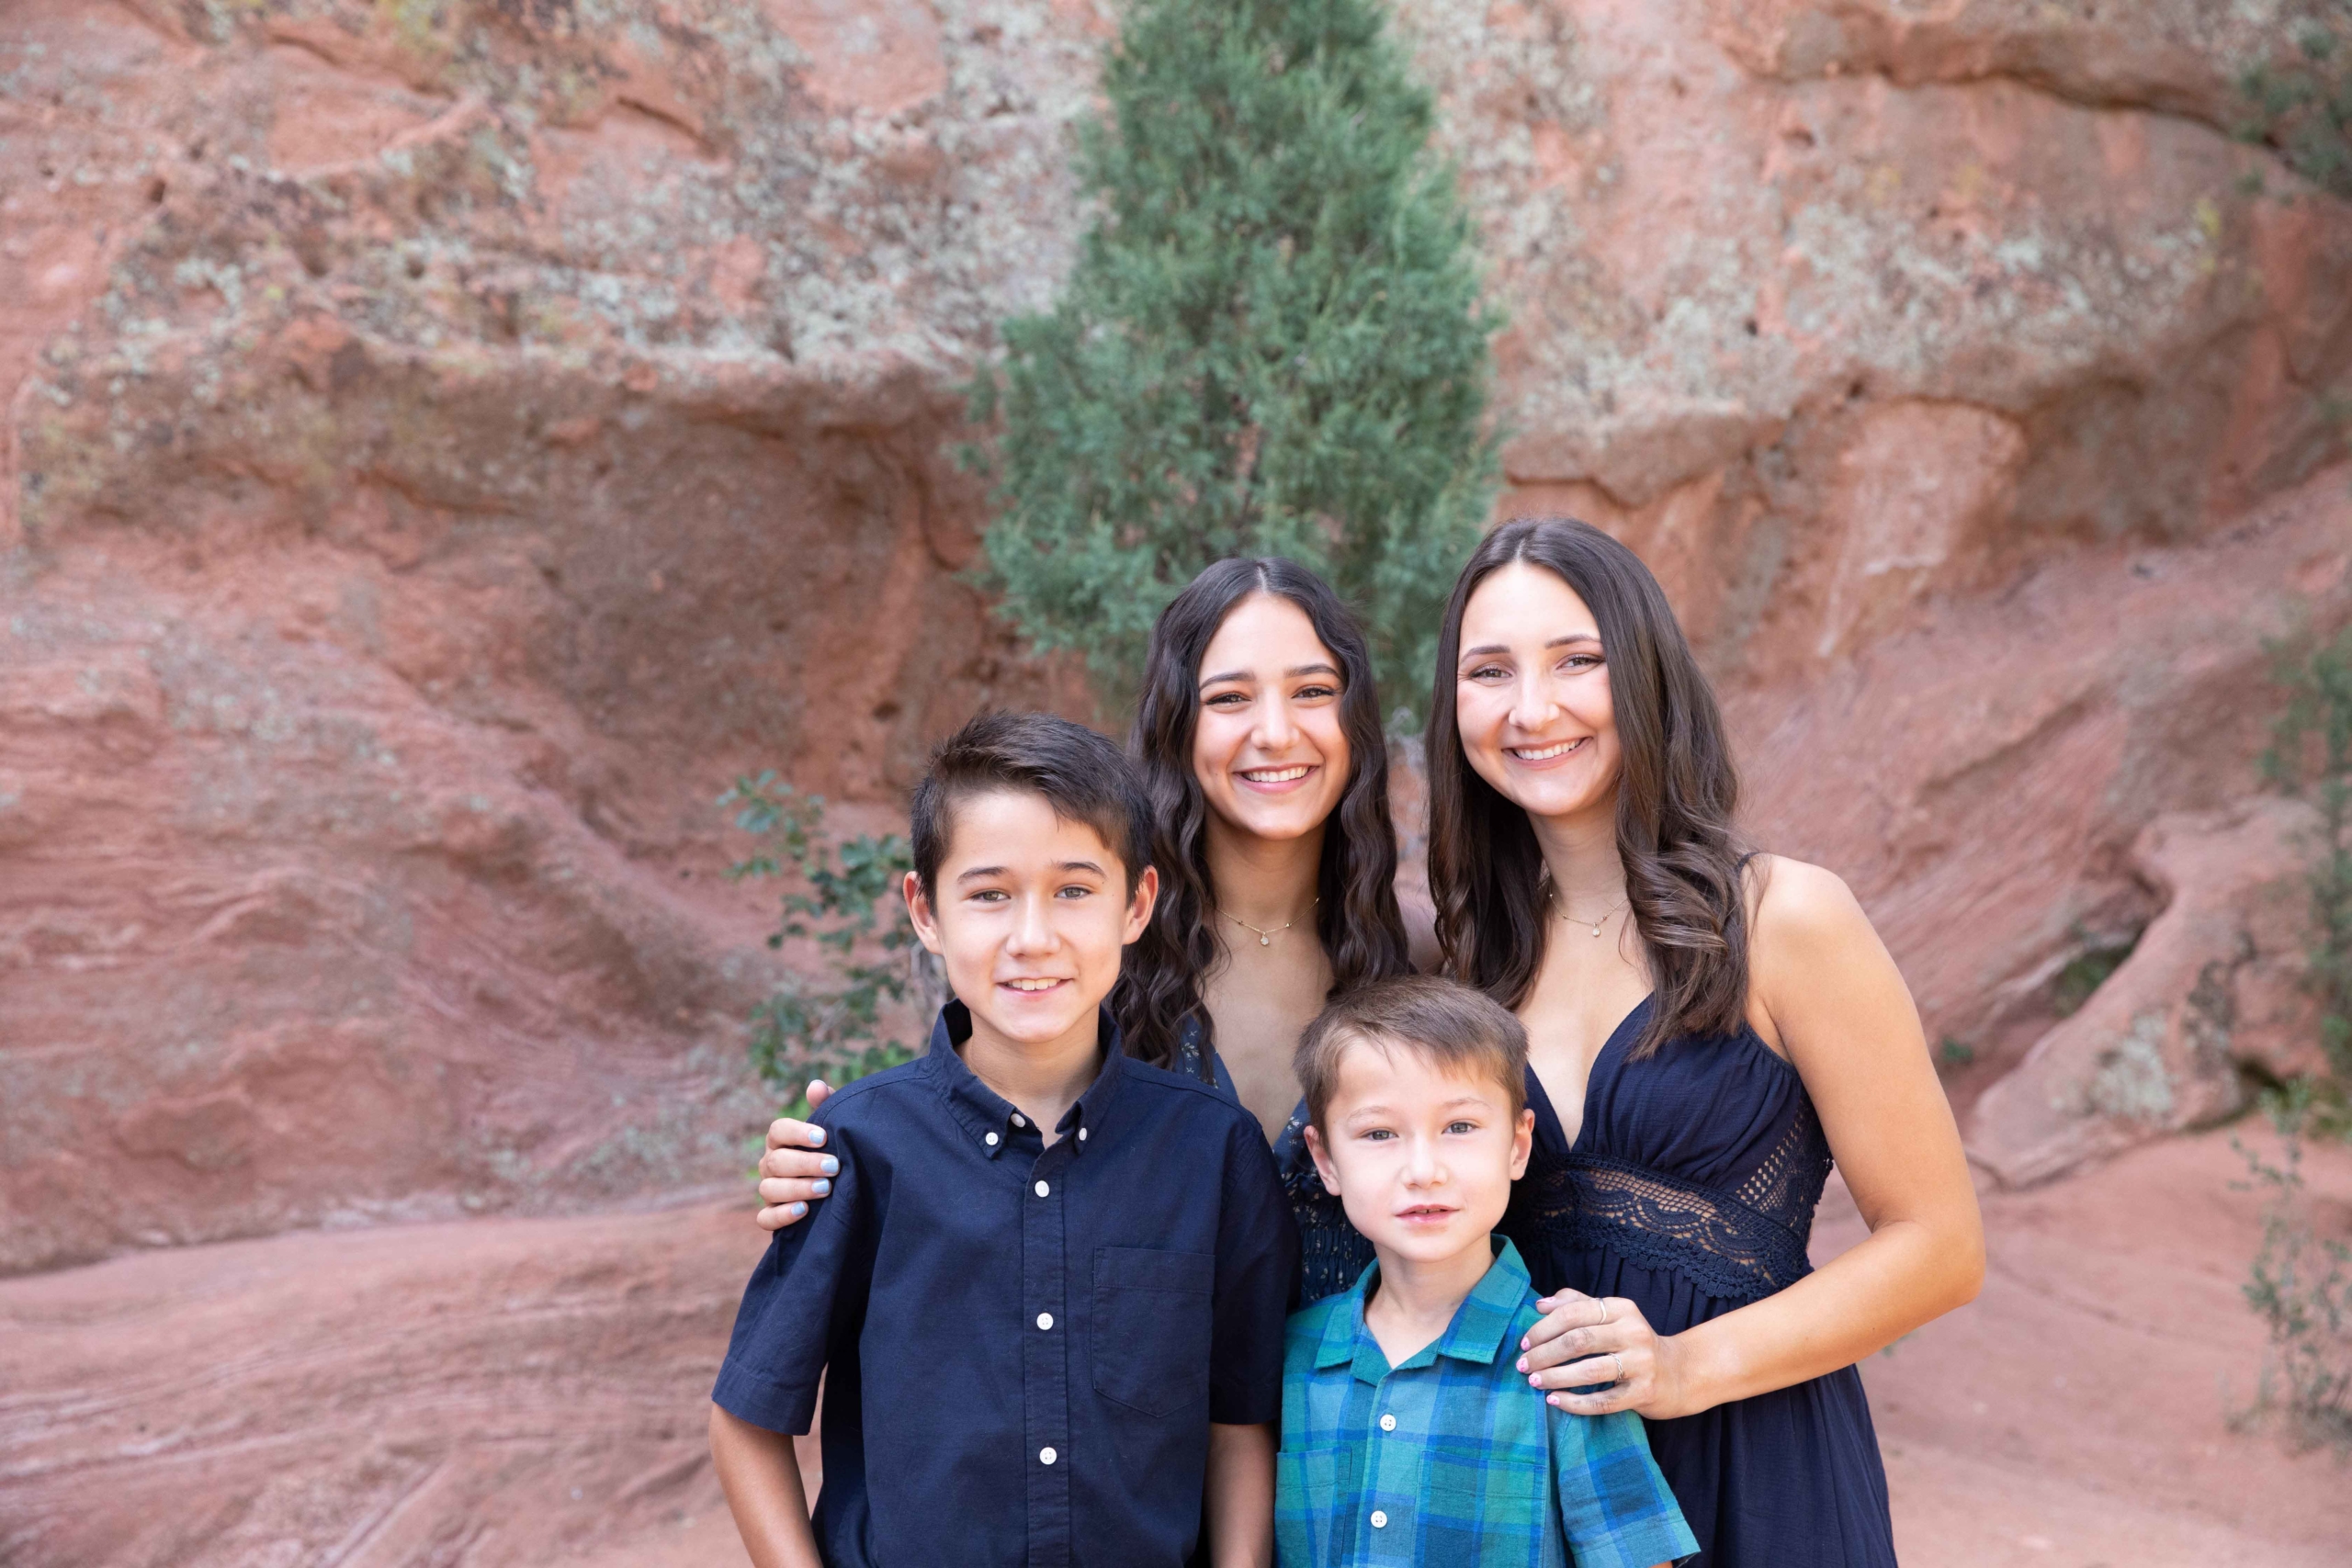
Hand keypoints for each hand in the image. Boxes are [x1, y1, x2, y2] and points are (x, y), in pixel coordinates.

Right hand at [754, 1081, 834, 1229]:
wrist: (840, 1186)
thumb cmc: (833, 1150)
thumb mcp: (833, 1128)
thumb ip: (826, 1105)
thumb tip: (816, 1086)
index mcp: (781, 1140)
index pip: (777, 1130)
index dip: (797, 1133)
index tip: (823, 1137)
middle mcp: (770, 1164)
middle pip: (776, 1162)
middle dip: (805, 1164)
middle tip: (834, 1166)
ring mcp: (769, 1190)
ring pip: (769, 1189)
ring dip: (798, 1188)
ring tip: (826, 1188)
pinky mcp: (772, 1215)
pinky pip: (765, 1218)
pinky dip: (782, 1215)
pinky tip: (803, 1210)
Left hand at [1515, 1288, 1692, 1419]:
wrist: (1678, 1374)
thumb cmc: (1632, 1343)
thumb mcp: (1611, 1316)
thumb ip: (1576, 1304)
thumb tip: (1539, 1304)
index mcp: (1622, 1308)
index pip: (1574, 1313)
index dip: (1543, 1328)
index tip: (1523, 1342)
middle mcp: (1634, 1332)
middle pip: (1579, 1340)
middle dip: (1544, 1353)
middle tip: (1522, 1365)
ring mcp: (1641, 1363)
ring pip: (1589, 1371)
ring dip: (1556, 1377)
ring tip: (1534, 1382)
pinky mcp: (1644, 1393)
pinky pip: (1603, 1401)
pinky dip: (1575, 1403)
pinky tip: (1555, 1401)